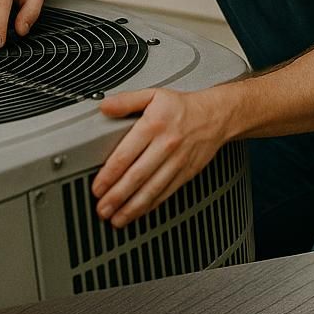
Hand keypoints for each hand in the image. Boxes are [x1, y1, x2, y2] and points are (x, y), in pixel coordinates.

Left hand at [91, 87, 230, 227]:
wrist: (216, 116)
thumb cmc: (183, 107)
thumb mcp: (153, 94)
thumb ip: (127, 100)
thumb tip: (105, 106)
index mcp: (154, 125)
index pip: (126, 155)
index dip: (109, 175)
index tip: (97, 188)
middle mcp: (165, 145)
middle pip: (137, 176)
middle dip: (117, 196)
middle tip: (102, 209)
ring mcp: (177, 162)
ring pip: (152, 189)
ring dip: (132, 207)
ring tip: (116, 219)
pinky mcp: (186, 174)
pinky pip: (165, 193)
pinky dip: (150, 206)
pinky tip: (137, 212)